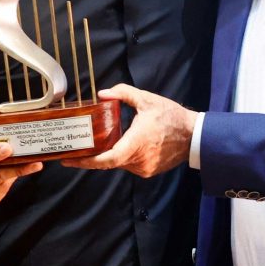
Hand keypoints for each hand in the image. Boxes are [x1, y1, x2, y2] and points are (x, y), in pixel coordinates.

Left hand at [61, 84, 196, 177]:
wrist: (194, 135)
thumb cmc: (171, 117)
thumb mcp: (147, 100)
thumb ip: (123, 94)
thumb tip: (102, 94)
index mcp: (135, 144)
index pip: (106, 159)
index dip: (86, 161)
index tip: (70, 160)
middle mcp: (138, 160)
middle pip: (109, 162)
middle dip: (92, 157)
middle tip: (76, 150)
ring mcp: (144, 168)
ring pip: (119, 164)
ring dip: (110, 155)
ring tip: (97, 144)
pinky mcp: (149, 171)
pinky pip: (130, 165)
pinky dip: (123, 157)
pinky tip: (120, 145)